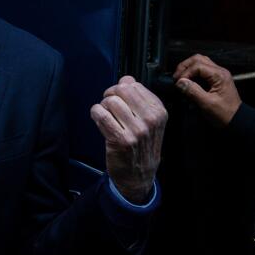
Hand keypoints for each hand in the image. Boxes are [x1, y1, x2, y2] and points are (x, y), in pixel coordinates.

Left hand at [90, 76, 167, 203]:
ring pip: (110, 102)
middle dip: (110, 94)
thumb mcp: (150, 121)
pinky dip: (96, 113)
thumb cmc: (142, 146)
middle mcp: (150, 120)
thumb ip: (139, 98)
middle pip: (121, 90)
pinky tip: (98, 118)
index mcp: (159, 111)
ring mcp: (136, 131)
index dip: (121, 89)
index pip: (134, 86)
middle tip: (108, 104)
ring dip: (102, 106)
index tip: (118, 97)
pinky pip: (101, 115)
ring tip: (105, 115)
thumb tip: (126, 78)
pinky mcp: (121, 140)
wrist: (139, 175)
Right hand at [173, 54, 242, 126]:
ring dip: (188, 68)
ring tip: (181, 78)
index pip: (197, 65)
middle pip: (198, 59)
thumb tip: (180, 82)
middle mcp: (220, 71)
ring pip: (200, 62)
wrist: (236, 120)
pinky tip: (188, 81)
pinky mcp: (216, 79)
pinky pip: (203, 70)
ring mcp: (218, 74)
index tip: (178, 83)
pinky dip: (193, 73)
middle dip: (185, 66)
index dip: (185, 73)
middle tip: (176, 77)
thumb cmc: (225, 114)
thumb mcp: (207, 104)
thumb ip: (193, 91)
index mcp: (219, 75)